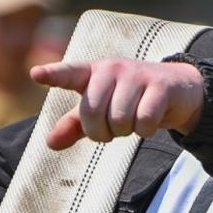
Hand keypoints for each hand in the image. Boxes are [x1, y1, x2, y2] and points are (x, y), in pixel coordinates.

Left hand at [31, 58, 203, 149]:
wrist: (177, 90)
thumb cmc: (130, 100)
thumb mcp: (101, 110)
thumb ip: (75, 125)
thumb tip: (50, 143)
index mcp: (92, 73)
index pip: (69, 73)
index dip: (53, 74)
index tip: (35, 74)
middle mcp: (112, 69)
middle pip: (93, 111)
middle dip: (101, 131)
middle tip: (112, 129)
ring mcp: (137, 75)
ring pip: (119, 118)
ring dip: (126, 131)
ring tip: (132, 121)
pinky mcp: (160, 86)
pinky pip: (144, 121)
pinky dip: (145, 130)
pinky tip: (149, 122)